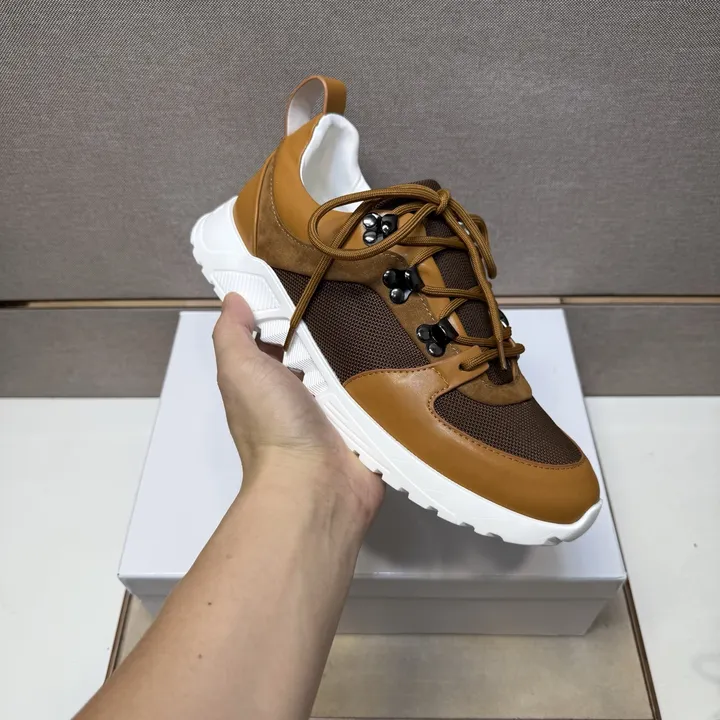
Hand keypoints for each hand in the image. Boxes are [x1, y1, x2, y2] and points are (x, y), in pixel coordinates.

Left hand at [212, 292, 383, 522]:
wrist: (315, 485)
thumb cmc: (273, 424)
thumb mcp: (239, 370)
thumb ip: (232, 334)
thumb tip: (234, 298)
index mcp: (270, 381)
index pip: (282, 335)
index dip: (293, 308)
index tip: (315, 275)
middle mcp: (303, 394)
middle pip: (323, 348)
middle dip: (339, 322)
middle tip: (365, 285)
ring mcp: (338, 410)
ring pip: (355, 366)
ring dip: (370, 345)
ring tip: (395, 305)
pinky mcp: (369, 422)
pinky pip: (382, 390)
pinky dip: (392, 372)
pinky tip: (411, 344)